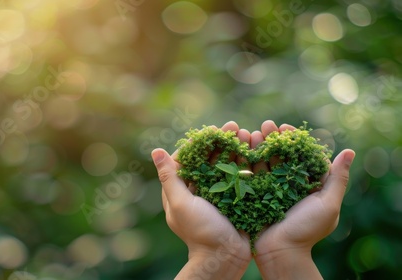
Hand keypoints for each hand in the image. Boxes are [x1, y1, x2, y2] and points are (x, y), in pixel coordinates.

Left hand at [151, 121, 251, 279]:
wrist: (226, 257)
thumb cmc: (199, 231)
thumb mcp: (181, 203)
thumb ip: (169, 178)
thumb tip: (156, 150)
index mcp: (181, 191)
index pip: (186, 159)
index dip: (198, 143)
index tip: (210, 131)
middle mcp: (199, 190)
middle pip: (208, 159)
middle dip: (221, 141)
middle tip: (234, 126)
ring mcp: (218, 194)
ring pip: (226, 165)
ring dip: (236, 148)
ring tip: (247, 133)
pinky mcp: (234, 199)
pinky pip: (239, 177)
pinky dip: (247, 163)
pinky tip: (257, 150)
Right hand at [251, 120, 355, 278]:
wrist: (280, 252)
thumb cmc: (307, 230)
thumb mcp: (328, 205)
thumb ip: (337, 179)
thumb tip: (349, 151)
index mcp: (307, 184)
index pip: (301, 155)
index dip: (294, 140)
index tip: (286, 128)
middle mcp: (287, 184)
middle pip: (280, 155)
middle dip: (273, 138)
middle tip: (266, 125)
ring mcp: (268, 189)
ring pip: (263, 161)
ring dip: (257, 145)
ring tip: (251, 132)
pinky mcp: (253, 194)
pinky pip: (249, 174)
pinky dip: (245, 159)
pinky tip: (241, 146)